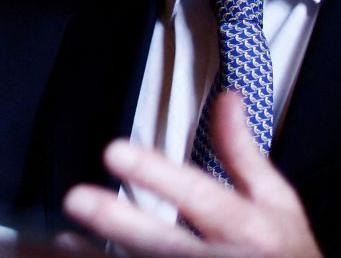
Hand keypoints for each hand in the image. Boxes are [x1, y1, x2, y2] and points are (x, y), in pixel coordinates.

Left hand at [62, 91, 319, 256]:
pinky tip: (75, 252)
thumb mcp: (279, 206)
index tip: (116, 151)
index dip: (158, 174)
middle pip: (167, 244)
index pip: (201, 196)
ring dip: (104, 254)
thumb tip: (228, 99)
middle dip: (122, 223)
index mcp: (250, 229)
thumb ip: (245, 155)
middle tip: (78, 198)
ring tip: (61, 238)